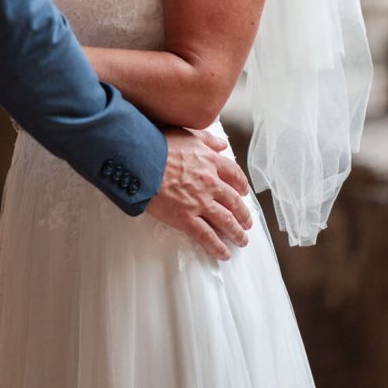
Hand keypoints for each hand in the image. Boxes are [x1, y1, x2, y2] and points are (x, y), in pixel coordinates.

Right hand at [145, 127, 251, 260]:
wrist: (140, 161)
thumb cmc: (158, 145)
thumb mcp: (186, 134)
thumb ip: (206, 139)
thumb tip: (221, 144)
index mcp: (210, 161)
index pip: (234, 174)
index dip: (241, 185)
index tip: (243, 192)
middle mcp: (210, 182)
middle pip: (234, 201)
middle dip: (243, 214)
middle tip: (247, 222)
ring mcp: (199, 202)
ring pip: (225, 221)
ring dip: (236, 232)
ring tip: (241, 240)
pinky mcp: (186, 218)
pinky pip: (206, 236)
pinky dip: (217, 247)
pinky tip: (224, 253)